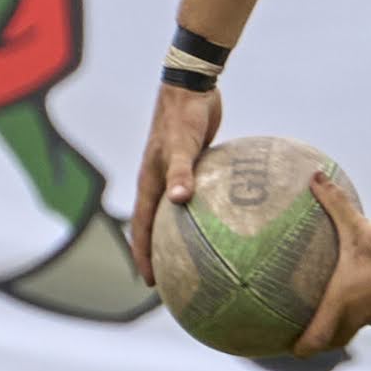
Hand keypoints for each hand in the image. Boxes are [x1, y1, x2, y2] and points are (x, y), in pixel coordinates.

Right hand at [130, 84, 222, 287]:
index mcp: (150, 182)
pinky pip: (199, 196)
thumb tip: (179, 201)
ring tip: (200, 258)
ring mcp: (177, 174)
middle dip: (162, 255)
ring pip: (177, 213)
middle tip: (176, 282)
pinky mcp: (195, 165)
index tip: (152, 284)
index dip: (144, 257)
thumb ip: (180, 172)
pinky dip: (206, 212)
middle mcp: (160, 181)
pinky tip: (229, 223)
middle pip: (157, 226)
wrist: (192, 86)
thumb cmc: (184, 116)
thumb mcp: (182, 145)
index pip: (141, 228)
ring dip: (183, 235)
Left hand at [291, 171, 370, 355]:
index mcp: (342, 303)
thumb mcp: (358, 226)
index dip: (301, 347)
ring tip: (353, 300)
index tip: (290, 349)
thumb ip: (334, 203)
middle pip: (336, 340)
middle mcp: (361, 317)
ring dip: (355, 316)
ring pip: (364, 323)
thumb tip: (314, 176)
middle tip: (311, 334)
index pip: (316, 339)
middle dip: (323, 339)